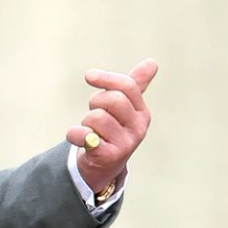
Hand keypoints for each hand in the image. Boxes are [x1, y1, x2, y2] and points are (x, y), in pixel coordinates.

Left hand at [67, 59, 157, 195]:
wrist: (103, 165)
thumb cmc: (112, 129)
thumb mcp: (125, 107)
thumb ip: (135, 85)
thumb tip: (152, 62)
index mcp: (142, 113)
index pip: (128, 86)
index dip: (106, 78)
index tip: (89, 76)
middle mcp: (138, 128)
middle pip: (113, 99)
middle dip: (95, 102)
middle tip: (93, 113)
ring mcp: (125, 144)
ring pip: (97, 117)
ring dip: (86, 121)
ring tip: (91, 131)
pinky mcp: (109, 156)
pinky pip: (85, 135)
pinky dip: (75, 134)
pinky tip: (80, 138)